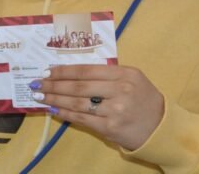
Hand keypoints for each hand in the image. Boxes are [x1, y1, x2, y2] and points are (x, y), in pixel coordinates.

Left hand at [30, 64, 163, 150]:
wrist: (161, 128)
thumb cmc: (143, 100)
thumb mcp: (132, 79)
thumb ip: (107, 75)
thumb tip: (72, 73)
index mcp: (125, 74)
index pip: (87, 70)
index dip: (64, 70)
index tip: (48, 71)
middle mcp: (120, 90)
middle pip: (79, 86)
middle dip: (54, 84)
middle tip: (37, 83)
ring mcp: (115, 110)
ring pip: (78, 103)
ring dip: (55, 99)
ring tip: (40, 96)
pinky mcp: (110, 128)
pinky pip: (83, 119)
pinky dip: (66, 114)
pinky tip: (55, 110)